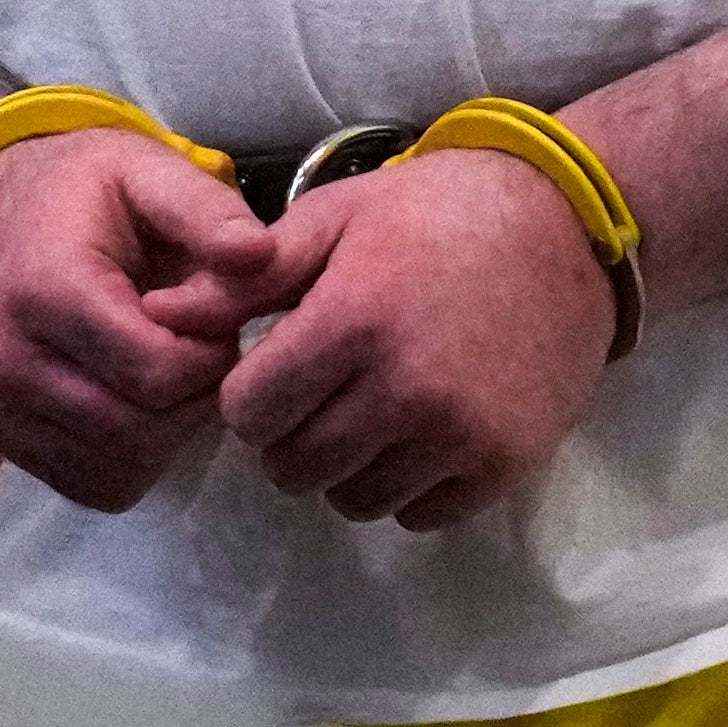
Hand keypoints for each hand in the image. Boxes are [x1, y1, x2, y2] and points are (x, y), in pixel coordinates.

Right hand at [0, 125, 288, 510]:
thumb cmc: (75, 186)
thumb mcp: (144, 167)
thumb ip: (206, 211)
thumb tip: (262, 259)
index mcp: (48, 292)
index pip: (158, 373)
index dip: (209, 356)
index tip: (214, 321)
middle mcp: (10, 364)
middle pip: (139, 433)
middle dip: (193, 402)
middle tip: (202, 353)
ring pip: (116, 471)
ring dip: (165, 437)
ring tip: (170, 374)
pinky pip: (87, 485)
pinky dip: (129, 458)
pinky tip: (136, 402)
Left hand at [218, 149, 613, 530]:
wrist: (568, 226)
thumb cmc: (437, 210)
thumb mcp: (337, 216)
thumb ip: (247, 277)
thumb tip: (160, 318)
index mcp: (353, 321)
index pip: (250, 413)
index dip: (250, 395)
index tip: (275, 370)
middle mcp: (403, 390)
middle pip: (294, 468)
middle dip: (288, 437)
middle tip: (317, 395)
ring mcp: (459, 435)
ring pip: (353, 501)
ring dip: (345, 466)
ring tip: (369, 411)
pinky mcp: (502, 465)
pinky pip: (419, 516)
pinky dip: (406, 485)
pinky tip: (418, 430)